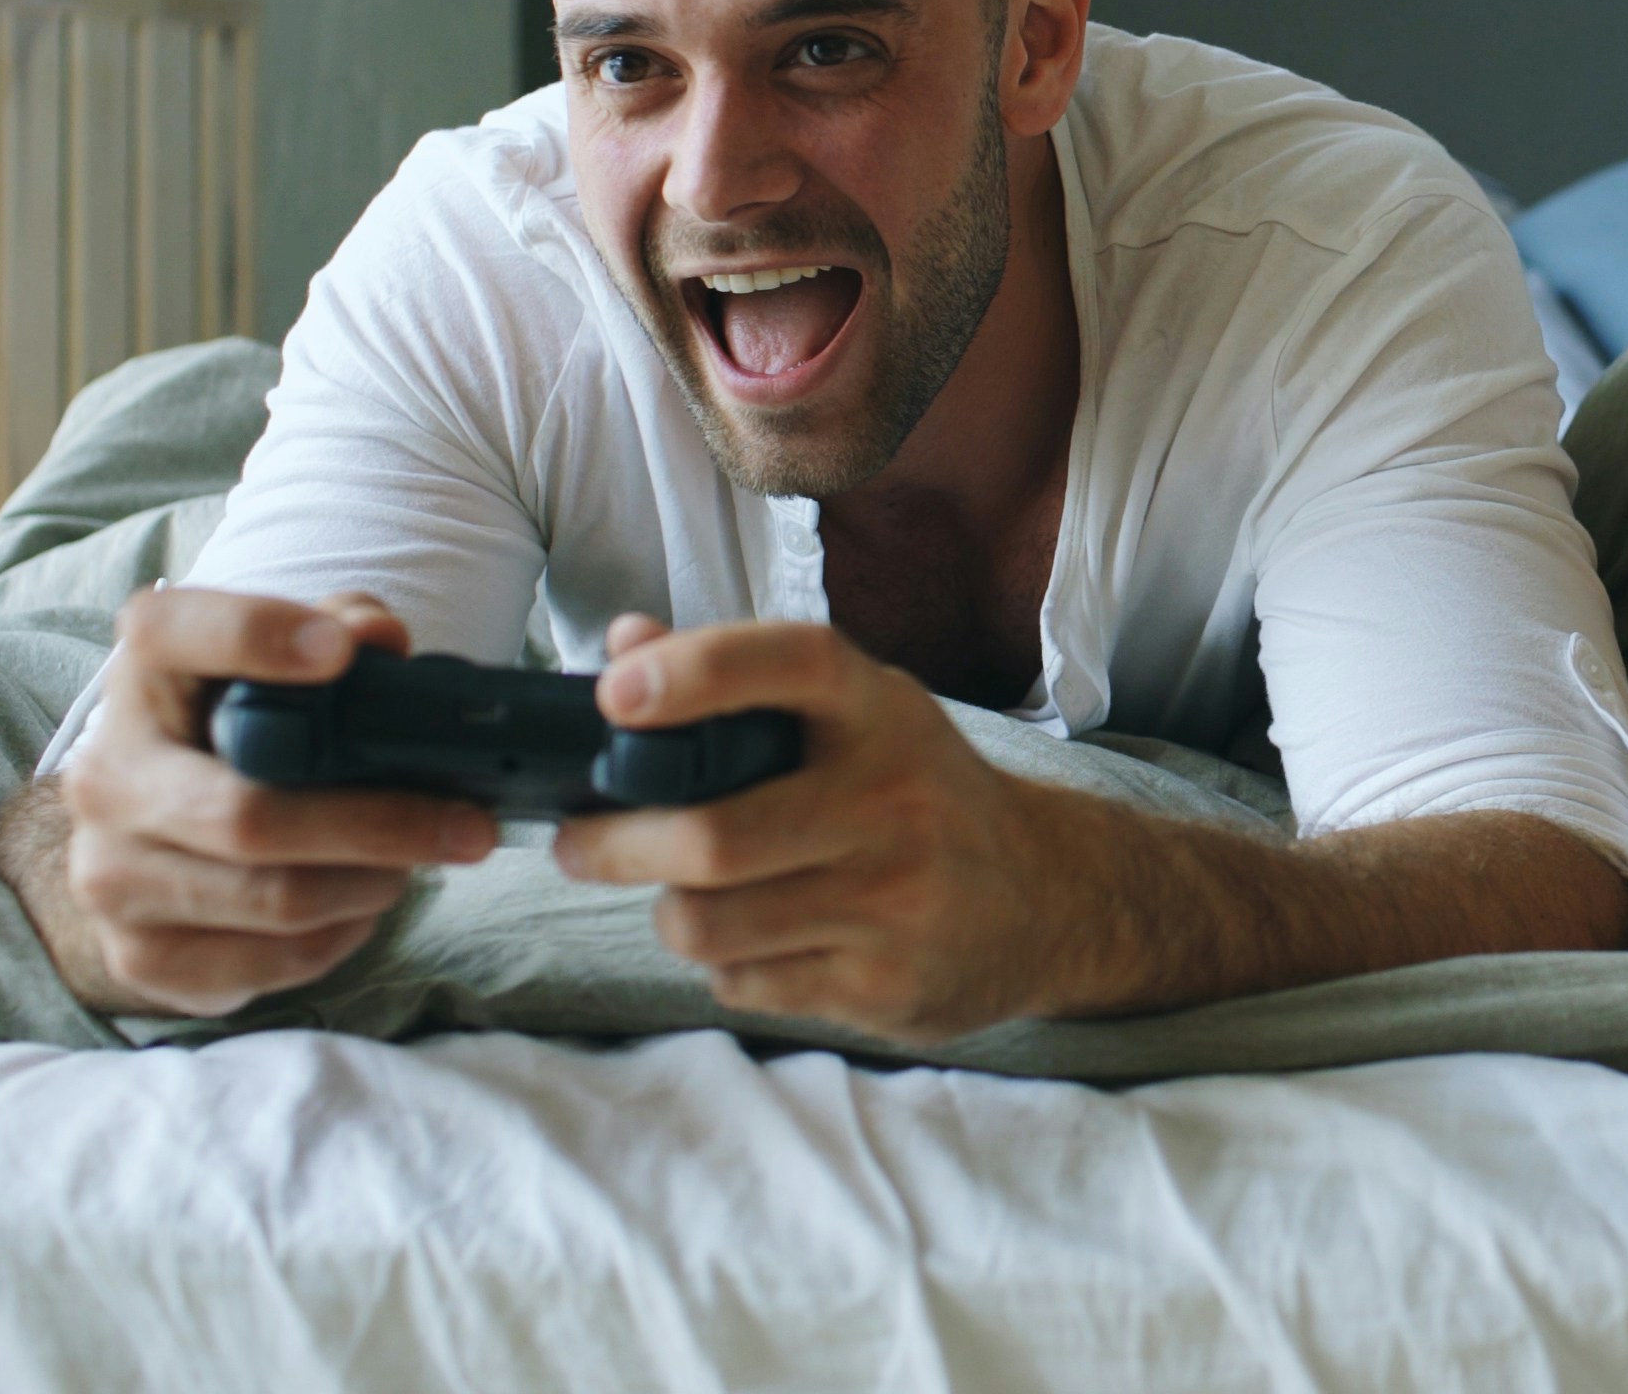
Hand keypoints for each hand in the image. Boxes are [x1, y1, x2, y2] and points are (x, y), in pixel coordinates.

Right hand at [43, 588, 497, 1015]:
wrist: (153, 846)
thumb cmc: (243, 738)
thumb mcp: (285, 671)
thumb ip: (340, 632)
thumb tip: (380, 638)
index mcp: (142, 681)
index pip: (173, 634)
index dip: (254, 636)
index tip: (340, 653)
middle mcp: (106, 778)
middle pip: (248, 815)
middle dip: (380, 822)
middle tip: (472, 824)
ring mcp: (112, 877)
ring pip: (274, 899)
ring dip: (374, 883)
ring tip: (417, 862)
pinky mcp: (141, 957)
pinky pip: (273, 960)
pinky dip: (342, 934)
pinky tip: (361, 904)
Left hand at [552, 615, 1076, 1041]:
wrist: (1047, 898)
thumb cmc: (917, 793)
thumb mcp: (857, 719)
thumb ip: (740, 682)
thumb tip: (623, 642)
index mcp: (880, 712)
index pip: (794, 664)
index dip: (699, 671)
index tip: (615, 694)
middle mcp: (895, 800)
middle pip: (713, 839)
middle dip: (614, 847)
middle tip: (579, 844)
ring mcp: (896, 900)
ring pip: (711, 926)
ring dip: (675, 915)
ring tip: (691, 898)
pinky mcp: (886, 985)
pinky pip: (746, 985)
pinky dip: (729, 967)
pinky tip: (766, 942)